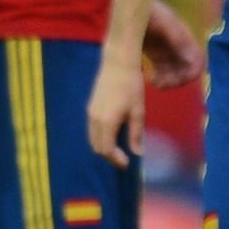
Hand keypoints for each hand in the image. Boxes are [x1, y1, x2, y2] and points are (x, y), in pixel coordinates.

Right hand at [87, 54, 144, 168]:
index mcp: (107, 122)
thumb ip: (136, 133)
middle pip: (97, 147)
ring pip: (93, 139)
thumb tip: (138, 153)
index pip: (107, 150)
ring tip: (119, 150)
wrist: (117, 64)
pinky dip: (101, 137)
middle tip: (124, 160)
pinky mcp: (90, 107)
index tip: (127, 165)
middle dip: (110, 157)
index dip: (116, 160)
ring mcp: (90, 113)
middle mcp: (94, 119)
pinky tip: (113, 135)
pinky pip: (92, 130)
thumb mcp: (138, 111)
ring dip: (104, 147)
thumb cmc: (132, 86)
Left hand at [144, 0, 204, 88]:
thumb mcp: (164, 24)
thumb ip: (178, 39)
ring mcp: (168, 51)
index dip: (190, 75)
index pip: (197, 63)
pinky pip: (163, 70)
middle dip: (176, 81)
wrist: (133, 3)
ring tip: (152, 81)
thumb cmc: (150, 11)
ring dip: (167, 81)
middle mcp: (179, 47)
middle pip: (187, 71)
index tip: (174, 80)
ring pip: (175, 73)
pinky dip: (159, 77)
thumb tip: (191, 60)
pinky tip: (148, 77)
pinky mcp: (156, 53)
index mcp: (185, 40)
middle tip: (159, 83)